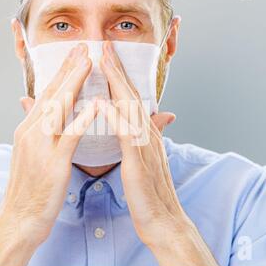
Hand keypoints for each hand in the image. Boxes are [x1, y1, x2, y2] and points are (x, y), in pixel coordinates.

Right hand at [0, 41, 96, 265]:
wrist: (18, 219)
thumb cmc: (28, 189)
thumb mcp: (28, 155)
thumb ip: (35, 132)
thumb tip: (38, 114)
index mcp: (28, 129)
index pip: (46, 94)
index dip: (61, 73)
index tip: (74, 55)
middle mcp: (31, 132)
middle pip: (52, 93)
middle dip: (68, 68)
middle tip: (83, 46)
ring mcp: (41, 146)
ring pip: (59, 107)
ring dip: (74, 83)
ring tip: (88, 63)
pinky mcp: (53, 163)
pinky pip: (69, 136)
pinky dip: (82, 118)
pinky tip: (95, 105)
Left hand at [98, 41, 219, 265]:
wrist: (163, 220)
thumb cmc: (149, 194)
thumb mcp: (145, 161)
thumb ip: (142, 138)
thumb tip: (144, 123)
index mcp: (145, 133)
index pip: (130, 98)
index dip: (118, 75)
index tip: (106, 56)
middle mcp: (147, 133)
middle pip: (130, 94)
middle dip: (116, 68)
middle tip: (103, 44)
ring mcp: (145, 145)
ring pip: (129, 106)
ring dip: (116, 81)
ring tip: (103, 60)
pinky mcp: (138, 161)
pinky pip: (126, 134)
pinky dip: (115, 115)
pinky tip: (103, 101)